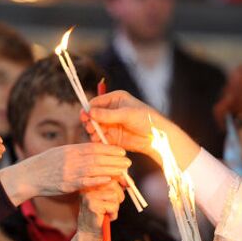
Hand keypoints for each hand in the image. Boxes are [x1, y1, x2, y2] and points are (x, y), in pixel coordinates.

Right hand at [0, 143, 129, 206]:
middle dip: (114, 160)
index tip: (121, 151)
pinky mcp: (66, 185)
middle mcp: (71, 159)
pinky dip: (97, 180)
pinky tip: (108, 180)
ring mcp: (69, 172)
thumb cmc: (44, 165)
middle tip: (128, 162)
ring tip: (123, 171)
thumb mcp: (60, 153)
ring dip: (111, 169)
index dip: (110, 149)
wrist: (27, 177)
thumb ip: (76, 152)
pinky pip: (85, 182)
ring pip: (94, 169)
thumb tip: (92, 149)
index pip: (94, 147)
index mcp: (70, 149)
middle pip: (97, 158)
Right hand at [52, 180, 125, 240]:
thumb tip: (127, 181)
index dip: (121, 178)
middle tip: (112, 207)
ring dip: (115, 207)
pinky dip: (113, 214)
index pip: (109, 175)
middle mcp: (88, 188)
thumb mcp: (107, 200)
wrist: (89, 234)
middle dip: (119, 196)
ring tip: (106, 213)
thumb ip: (114, 189)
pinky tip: (105, 218)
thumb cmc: (100, 217)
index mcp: (90, 184)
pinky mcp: (93, 205)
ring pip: (114, 196)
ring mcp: (89, 196)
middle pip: (113, 184)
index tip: (128, 184)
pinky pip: (113, 206)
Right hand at [83, 90, 200, 168]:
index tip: (84, 116)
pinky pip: (100, 137)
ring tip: (95, 135)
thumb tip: (90, 112)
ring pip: (95, 127)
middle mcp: (111, 110)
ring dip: (93, 131)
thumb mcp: (126, 114)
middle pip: (93, 115)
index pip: (96, 102)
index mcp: (115, 99)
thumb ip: (108, 114)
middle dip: (89, 121)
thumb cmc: (146, 119)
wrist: (157, 137)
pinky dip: (98, 140)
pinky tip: (99, 141)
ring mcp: (111, 124)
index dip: (89, 109)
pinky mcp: (112, 136)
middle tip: (90, 127)